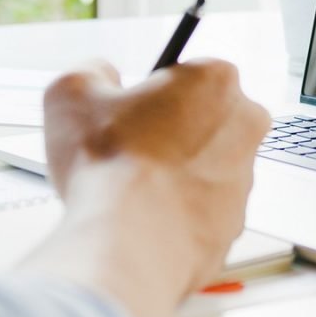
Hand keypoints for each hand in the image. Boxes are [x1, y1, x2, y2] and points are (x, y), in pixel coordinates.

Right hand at [42, 57, 269, 295]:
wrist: (127, 246)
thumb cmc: (111, 170)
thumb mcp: (71, 91)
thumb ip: (90, 71)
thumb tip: (98, 76)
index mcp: (216, 80)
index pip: (187, 73)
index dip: (152, 92)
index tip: (132, 108)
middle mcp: (244, 125)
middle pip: (203, 117)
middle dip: (170, 130)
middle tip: (129, 147)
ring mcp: (244, 178)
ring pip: (205, 165)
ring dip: (175, 172)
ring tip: (130, 187)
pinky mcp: (234, 224)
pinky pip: (203, 209)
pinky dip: (178, 212)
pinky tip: (144, 216)